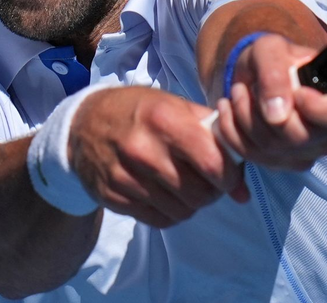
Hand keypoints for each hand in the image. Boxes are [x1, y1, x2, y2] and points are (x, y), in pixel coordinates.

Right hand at [69, 86, 249, 227]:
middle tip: (209, 183)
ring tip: (186, 187)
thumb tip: (242, 187)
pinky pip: (158, 220)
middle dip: (212, 192)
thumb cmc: (139, 111)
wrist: (84, 123)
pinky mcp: (113, 197)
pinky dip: (170, 212)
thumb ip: (212, 136)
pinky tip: (166, 195)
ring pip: (181, 211)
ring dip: (192, 204)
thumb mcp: (174, 105)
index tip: (229, 176)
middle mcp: (143, 150)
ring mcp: (125, 176)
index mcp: (163, 120)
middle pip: (199, 193)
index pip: (212, 163)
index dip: (229, 176)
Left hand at [212, 34, 326, 170]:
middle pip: (298, 137)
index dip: (319, 109)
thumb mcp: (270, 50)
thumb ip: (275, 73)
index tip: (297, 92)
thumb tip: (278, 116)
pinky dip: (231, 129)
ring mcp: (305, 152)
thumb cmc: (273, 60)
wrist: (254, 77)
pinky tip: (229, 109)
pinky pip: (250, 154)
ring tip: (238, 91)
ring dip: (243, 115)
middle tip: (248, 86)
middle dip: (262, 110)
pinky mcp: (280, 163)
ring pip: (270, 147)